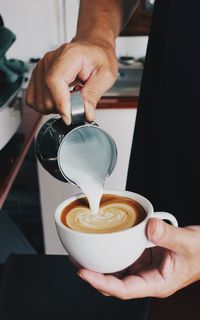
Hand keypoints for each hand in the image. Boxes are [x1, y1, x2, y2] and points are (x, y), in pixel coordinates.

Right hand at [26, 39, 117, 123]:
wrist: (92, 48)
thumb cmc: (98, 57)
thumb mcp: (106, 75)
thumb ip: (94, 95)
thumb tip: (86, 113)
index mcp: (69, 55)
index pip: (55, 81)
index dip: (61, 103)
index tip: (69, 117)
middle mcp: (50, 60)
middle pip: (46, 96)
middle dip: (63, 108)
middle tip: (78, 103)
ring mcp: (41, 68)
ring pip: (39, 102)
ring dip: (55, 108)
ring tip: (69, 99)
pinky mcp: (37, 77)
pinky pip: (33, 100)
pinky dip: (46, 106)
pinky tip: (59, 99)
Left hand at [77, 219, 199, 298]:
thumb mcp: (187, 243)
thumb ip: (168, 235)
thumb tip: (148, 226)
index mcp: (156, 283)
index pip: (123, 290)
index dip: (102, 283)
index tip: (84, 273)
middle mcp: (147, 278)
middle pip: (114, 284)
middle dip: (93, 275)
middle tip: (76, 262)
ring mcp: (144, 269)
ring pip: (117, 272)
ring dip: (99, 266)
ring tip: (83, 255)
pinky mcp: (144, 258)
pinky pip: (123, 259)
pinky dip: (111, 254)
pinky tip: (103, 246)